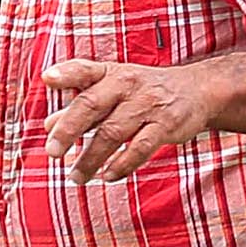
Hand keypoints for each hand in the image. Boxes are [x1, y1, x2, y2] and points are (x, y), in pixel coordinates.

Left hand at [41, 58, 213, 182]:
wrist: (197, 90)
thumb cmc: (145, 91)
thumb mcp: (113, 90)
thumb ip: (81, 106)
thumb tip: (48, 126)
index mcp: (110, 73)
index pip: (85, 70)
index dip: (66, 74)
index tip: (48, 79)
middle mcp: (126, 85)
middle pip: (92, 105)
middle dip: (69, 129)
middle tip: (52, 152)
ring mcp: (147, 104)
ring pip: (113, 133)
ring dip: (91, 158)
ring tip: (76, 176)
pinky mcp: (166, 125)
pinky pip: (141, 147)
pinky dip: (122, 163)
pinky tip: (108, 175)